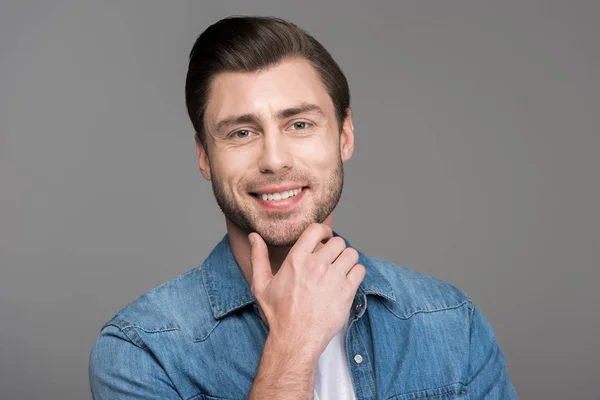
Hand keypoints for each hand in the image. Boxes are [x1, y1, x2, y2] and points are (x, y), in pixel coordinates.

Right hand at [249, 223, 365, 357]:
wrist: (295, 340)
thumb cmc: (278, 314)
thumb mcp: (261, 285)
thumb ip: (258, 257)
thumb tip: (254, 236)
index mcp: (296, 260)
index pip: (316, 230)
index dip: (323, 231)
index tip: (324, 238)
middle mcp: (316, 266)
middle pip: (338, 242)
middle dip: (335, 248)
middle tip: (331, 259)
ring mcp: (333, 278)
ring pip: (351, 254)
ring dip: (347, 259)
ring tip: (340, 269)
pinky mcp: (346, 292)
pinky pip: (360, 270)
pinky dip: (355, 273)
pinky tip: (346, 280)